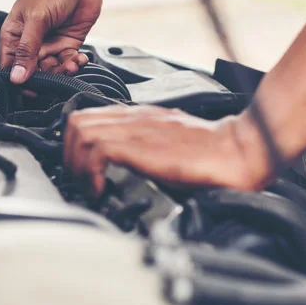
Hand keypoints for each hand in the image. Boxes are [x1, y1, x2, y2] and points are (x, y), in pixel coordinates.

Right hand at [0, 0, 104, 83]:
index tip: (28, 88)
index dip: (18, 77)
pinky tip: (78, 60)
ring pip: (52, 69)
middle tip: (54, 74)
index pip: (10, 63)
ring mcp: (49, 42)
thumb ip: (27, 49)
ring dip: (61, 71)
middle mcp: (30, 40)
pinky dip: (74, 64)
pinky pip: (68, 62)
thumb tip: (16, 76)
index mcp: (14, 33)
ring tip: (70, 65)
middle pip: (32, 70)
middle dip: (44, 75)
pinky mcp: (67, 43)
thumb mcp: (36, 19)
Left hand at [64, 105, 271, 193]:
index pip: (87, 117)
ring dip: (76, 163)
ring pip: (80, 131)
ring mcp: (136, 129)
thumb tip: (123, 168)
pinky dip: (90, 171)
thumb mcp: (167, 145)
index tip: (81, 171)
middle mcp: (134, 117)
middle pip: (76, 121)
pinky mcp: (142, 146)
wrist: (237, 150)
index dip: (74, 145)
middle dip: (68, 154)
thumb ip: (145, 148)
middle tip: (80, 179)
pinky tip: (101, 188)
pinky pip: (97, 148)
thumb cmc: (211, 152)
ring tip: (88, 185)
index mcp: (139, 116)